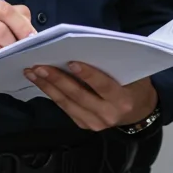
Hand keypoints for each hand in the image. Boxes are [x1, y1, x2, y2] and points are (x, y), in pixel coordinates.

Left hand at [25, 62, 158, 131]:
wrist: (139, 111)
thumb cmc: (135, 85)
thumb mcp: (133, 73)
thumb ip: (114, 64)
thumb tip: (87, 46)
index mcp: (123, 100)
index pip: (103, 86)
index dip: (88, 75)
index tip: (71, 62)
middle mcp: (108, 114)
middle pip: (79, 95)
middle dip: (57, 80)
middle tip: (40, 66)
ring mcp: (95, 123)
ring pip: (67, 103)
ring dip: (48, 87)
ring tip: (33, 72)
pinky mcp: (84, 125)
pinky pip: (65, 108)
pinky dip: (52, 94)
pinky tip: (41, 82)